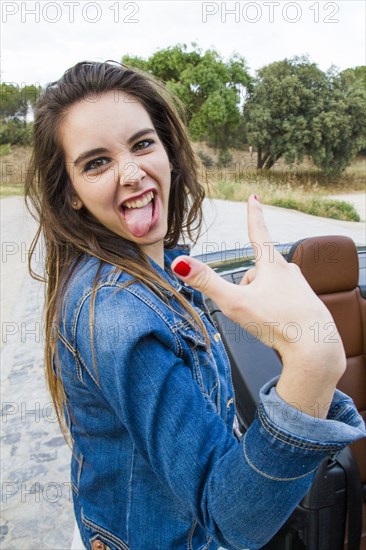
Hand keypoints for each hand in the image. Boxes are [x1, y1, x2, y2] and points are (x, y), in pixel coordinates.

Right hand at [171, 195, 345, 416]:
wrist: (314, 348)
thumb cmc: (277, 322)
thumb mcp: (235, 302)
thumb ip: (207, 282)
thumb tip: (180, 263)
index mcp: (271, 264)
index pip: (258, 232)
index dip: (253, 214)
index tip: (254, 199)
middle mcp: (289, 270)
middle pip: (257, 272)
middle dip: (247, 287)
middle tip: (252, 311)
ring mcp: (300, 286)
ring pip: (268, 287)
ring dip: (260, 299)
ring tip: (266, 321)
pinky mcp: (307, 303)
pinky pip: (282, 301)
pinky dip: (275, 310)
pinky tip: (278, 324)